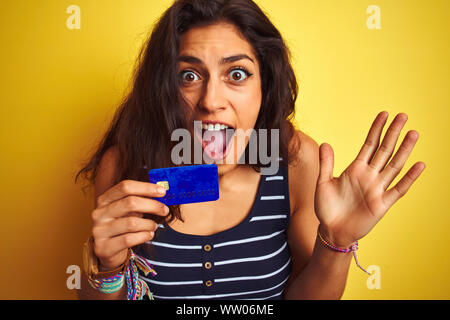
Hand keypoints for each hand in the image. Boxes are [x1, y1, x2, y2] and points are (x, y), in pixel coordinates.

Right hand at [90, 180, 169, 269]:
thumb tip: (160, 192)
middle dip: (152, 205)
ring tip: (154, 226)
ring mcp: (99, 231)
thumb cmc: (121, 226)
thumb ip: (139, 201)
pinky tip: (149, 235)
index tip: (162, 191)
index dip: (146, 187)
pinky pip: (129, 239)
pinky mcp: (104, 248)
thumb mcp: (127, 211)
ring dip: (149, 224)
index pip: (125, 187)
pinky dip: (144, 236)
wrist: (107, 251)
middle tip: (165, 210)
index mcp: (104, 200)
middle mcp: (99, 213)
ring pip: (132, 223)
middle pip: (130, 203)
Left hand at [315, 111, 425, 246]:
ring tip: (413, 133)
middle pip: (384, 150)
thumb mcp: (323, 183)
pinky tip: (419, 165)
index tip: (384, 114)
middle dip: (393, 133)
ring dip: (404, 150)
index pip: (369, 144)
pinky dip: (409, 178)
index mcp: (355, 169)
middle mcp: (369, 176)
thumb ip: (326, 164)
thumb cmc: (327, 208)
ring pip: (394, 166)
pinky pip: (398, 189)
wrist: (332, 230)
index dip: (377, 129)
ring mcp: (377, 189)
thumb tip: (325, 143)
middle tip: (403, 115)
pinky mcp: (382, 204)